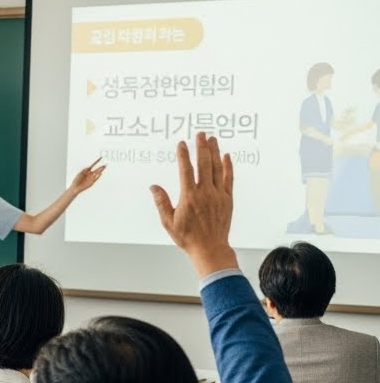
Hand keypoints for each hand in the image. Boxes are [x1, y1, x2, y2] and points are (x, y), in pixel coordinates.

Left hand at [69, 156, 106, 193]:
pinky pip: (96, 179)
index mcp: (87, 171)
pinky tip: (100, 173)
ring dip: (100, 171)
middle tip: (105, 165)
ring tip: (104, 167)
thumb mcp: (79, 173)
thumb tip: (88, 167)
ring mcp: (91, 178)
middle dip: (100, 167)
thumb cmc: (76, 181)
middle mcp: (90, 174)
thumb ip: (84, 170)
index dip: (96, 162)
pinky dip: (98, 176)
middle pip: (96, 170)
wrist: (75, 187)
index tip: (100, 159)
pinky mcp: (92, 182)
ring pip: (97, 174)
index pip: (93, 165)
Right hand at [150, 132, 237, 277]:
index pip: (185, 170)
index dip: (183, 155)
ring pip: (217, 168)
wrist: (210, 248)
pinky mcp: (227, 199)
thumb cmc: (188, 237)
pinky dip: (228, 166)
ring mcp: (218, 194)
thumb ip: (161, 202)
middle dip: (202, 147)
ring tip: (212, 139)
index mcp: (189, 197)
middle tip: (201, 134)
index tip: (181, 144)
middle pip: (204, 164)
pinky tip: (227, 156)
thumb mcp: (168, 222)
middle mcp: (205, 193)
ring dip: (215, 152)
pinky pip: (229, 178)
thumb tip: (154, 187)